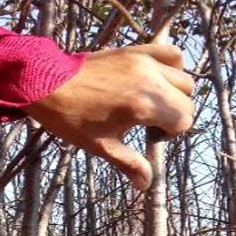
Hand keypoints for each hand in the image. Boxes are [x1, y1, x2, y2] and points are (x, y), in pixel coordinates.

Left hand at [23, 44, 195, 190]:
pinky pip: (170, 54)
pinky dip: (172, 67)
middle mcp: (151, 80)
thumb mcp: (102, 146)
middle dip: (175, 115)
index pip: (184, 119)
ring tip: (152, 102)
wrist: (47, 83)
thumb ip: (129, 164)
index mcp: (144, 106)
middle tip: (149, 123)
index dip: (171, 133)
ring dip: (175, 93)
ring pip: (183, 77)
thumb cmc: (72, 118)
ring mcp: (145, 61)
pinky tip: (156, 80)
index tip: (150, 136)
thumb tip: (145, 185)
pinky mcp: (136, 50)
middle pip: (187, 99)